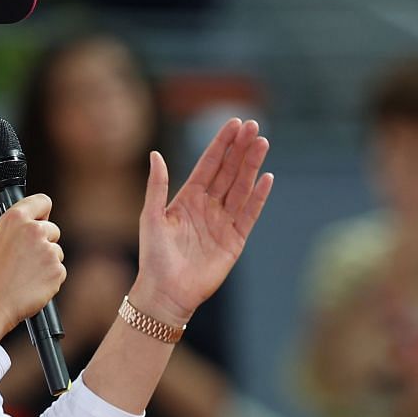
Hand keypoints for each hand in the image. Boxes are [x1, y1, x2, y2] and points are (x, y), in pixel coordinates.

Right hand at [0, 193, 62, 339]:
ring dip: (47, 261)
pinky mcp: (57, 271)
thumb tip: (27, 229)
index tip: (42, 217)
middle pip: (53, 229)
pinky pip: (59, 271)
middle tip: (27, 258)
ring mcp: (48, 251)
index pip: (42, 201)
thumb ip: (15, 231)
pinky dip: (50, 278)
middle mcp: (34, 230)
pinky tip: (32, 284)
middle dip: (45, 241)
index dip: (42, 211)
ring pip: (56, 251)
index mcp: (15, 219)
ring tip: (25, 274)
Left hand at [131, 120, 272, 325]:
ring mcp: (223, 222)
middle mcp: (208, 206)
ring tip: (262, 143)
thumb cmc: (154, 257)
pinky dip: (259, 196)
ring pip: (241, 187)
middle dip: (241, 149)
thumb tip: (156, 154)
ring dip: (252, 166)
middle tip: (254, 126)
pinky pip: (249, 214)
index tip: (234, 123)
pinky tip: (267, 178)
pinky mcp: (235, 240)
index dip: (222, 144)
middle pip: (229, 171)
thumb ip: (157, 186)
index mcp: (188, 198)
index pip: (209, 164)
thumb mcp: (150, 217)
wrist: (166, 292)